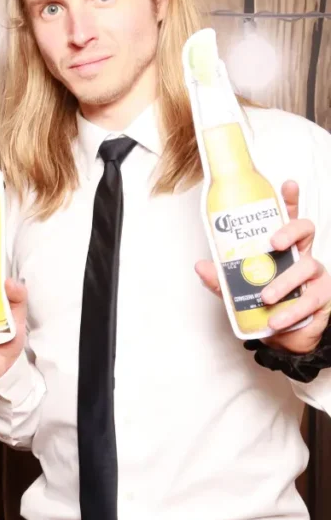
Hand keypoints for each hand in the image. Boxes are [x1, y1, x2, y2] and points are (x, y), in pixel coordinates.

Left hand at [195, 180, 330, 353]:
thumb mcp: (236, 290)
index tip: (288, 184)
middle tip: (274, 243)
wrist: (281, 335)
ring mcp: (316, 275)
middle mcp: (301, 255)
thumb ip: (220, 278)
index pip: (288, 218)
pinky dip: (292, 312)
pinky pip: (312, 300)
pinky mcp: (323, 298)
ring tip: (265, 298)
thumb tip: (200, 265)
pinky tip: (276, 320)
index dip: (290, 200)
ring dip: (285, 283)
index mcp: (282, 247)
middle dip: (290, 231)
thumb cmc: (262, 303)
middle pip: (305, 231)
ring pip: (308, 267)